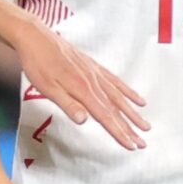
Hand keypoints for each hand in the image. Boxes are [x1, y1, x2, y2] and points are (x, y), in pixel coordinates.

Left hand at [13, 21, 146, 149]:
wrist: (37, 38)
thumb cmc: (38, 64)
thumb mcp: (47, 88)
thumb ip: (67, 104)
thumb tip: (84, 120)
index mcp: (83, 90)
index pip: (105, 116)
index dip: (119, 132)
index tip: (131, 145)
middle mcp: (94, 82)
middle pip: (116, 109)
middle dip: (130, 128)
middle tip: (143, 143)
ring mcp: (96, 74)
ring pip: (119, 97)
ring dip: (133, 113)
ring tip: (145, 125)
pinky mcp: (94, 67)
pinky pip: (116, 82)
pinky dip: (128, 92)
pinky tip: (137, 99)